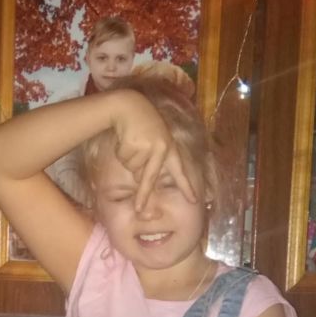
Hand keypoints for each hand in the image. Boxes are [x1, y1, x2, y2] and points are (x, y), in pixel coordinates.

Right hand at [110, 90, 195, 210]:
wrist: (129, 106)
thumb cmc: (143, 127)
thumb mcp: (153, 143)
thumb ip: (151, 161)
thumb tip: (140, 180)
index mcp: (170, 149)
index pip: (180, 172)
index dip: (186, 187)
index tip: (194, 201)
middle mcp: (161, 149)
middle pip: (150, 177)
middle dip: (143, 195)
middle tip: (138, 210)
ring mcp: (147, 146)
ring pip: (133, 168)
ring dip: (128, 160)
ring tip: (133, 143)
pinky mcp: (133, 144)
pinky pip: (124, 159)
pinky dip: (121, 153)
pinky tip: (125, 139)